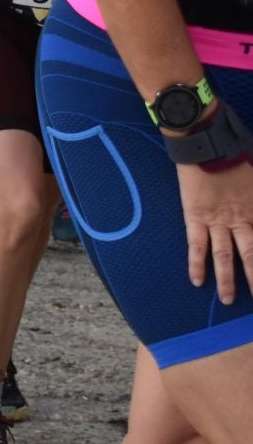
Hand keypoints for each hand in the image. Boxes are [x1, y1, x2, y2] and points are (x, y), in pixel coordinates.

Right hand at [178, 156, 252, 304]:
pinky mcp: (195, 217)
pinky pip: (196, 245)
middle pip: (251, 256)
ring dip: (227, 280)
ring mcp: (217, 221)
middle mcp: (241, 220)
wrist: (206, 143)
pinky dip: (197, 264)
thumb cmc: (237, 153)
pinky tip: (197, 281)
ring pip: (224, 256)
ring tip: (229, 300)